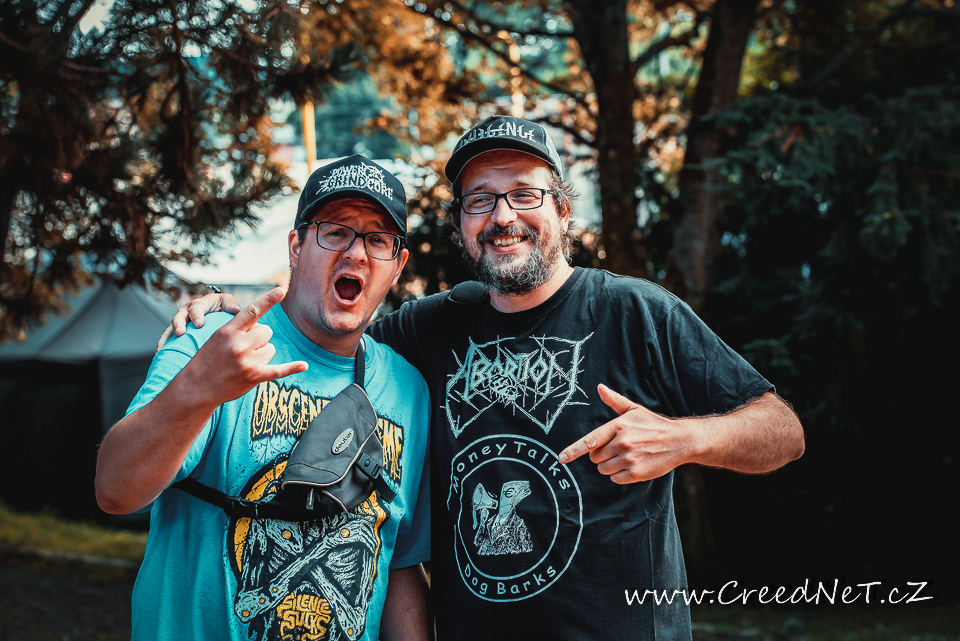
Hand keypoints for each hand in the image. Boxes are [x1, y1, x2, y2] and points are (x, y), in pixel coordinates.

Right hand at [157, 292, 242, 349]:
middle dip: (179, 324)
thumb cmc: (223, 308)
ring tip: (163, 349)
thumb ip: (231, 305)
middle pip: (179, 317)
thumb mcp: (228, 303)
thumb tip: (236, 310)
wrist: (216, 313)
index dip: (196, 315)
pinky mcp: (176, 334)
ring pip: (170, 329)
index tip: (199, 324)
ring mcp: (180, 323)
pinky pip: (167, 340)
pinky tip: (159, 357)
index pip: (196, 308)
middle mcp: (187, 312)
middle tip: (181, 333)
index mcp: (200, 305)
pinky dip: (163, 347)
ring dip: (166, 338)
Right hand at [179, 288, 307, 404]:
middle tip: (243, 348)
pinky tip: (304, 365)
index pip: (252, 311)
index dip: (268, 299)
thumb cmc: (207, 358)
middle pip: (266, 332)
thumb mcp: (217, 337)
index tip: (281, 290)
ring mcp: (247, 362)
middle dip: (259, 338)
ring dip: (262, 354)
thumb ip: (238, 328)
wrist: (196, 386)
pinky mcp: (254, 377)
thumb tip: (261, 324)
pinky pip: (279, 370)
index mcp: (228, 331)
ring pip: (270, 349)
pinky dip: (292, 368)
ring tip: (244, 362)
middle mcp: (239, 345)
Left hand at [558, 384, 698, 483]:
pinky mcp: (636, 473)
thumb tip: (600, 387)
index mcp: (619, 426)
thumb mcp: (634, 410)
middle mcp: (623, 442)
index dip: (574, 450)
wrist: (680, 440)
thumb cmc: (653, 424)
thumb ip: (614, 400)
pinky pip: (615, 479)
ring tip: (627, 456)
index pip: (590, 440)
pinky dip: (620, 475)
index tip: (561, 458)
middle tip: (618, 447)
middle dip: (602, 454)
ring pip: (604, 469)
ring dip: (610, 465)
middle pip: (595, 457)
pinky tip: (632, 465)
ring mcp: (629, 459)